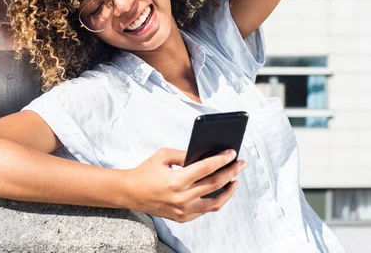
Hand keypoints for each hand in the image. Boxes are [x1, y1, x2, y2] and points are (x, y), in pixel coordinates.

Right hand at [123, 148, 245, 222]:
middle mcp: (182, 198)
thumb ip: (184, 154)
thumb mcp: (163, 156)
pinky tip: (221, 190)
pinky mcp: (183, 218)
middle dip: (231, 171)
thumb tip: (206, 154)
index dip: (222, 159)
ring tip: (236, 179)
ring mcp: (183, 210)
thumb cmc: (145, 172)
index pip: (206, 168)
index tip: (232, 152)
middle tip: (241, 163)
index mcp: (176, 181)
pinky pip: (205, 210)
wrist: (130, 193)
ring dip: (229, 190)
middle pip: (215, 184)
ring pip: (215, 202)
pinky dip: (216, 200)